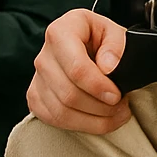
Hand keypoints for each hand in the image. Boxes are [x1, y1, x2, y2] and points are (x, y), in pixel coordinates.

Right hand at [27, 8, 131, 133]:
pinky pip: (55, 120)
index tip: (117, 95)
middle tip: (121, 106)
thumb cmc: (102, 40)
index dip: (98, 86)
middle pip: (69, 94)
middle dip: (100, 107)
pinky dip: (81, 125)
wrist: (89, 46)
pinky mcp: (35, 97)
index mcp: (61, 31)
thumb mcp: (116, 33)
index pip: (76, 67)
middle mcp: (44, 54)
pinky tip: (99, 119)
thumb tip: (107, 67)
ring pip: (62, 111)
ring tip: (115, 113)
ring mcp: (37, 78)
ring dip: (94, 120)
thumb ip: (115, 45)